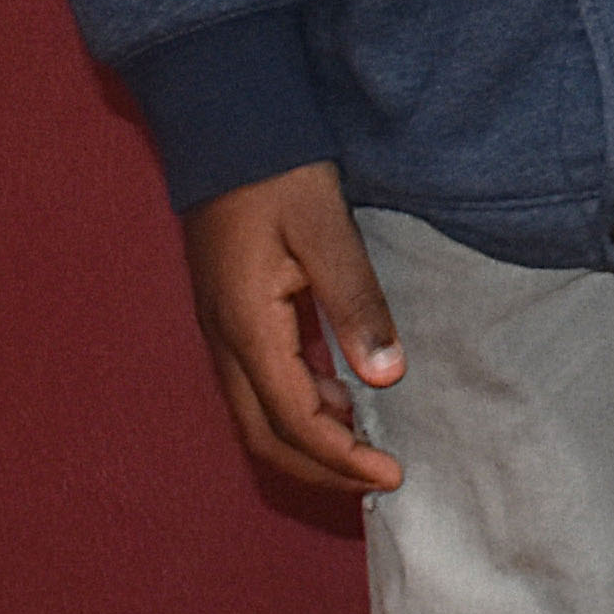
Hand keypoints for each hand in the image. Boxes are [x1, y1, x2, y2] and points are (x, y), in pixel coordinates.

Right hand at [183, 162, 403, 493]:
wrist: (230, 133)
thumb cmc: (279, 176)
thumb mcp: (328, 233)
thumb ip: (357, 304)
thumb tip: (386, 376)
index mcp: (246, 326)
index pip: (293, 419)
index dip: (341, 457)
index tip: (391, 476)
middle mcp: (224, 340)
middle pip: (265, 435)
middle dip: (321, 467)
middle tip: (381, 480)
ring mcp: (222, 331)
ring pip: (258, 414)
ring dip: (310, 439)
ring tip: (371, 445)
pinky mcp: (232, 318)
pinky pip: (260, 384)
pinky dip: (301, 406)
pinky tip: (345, 396)